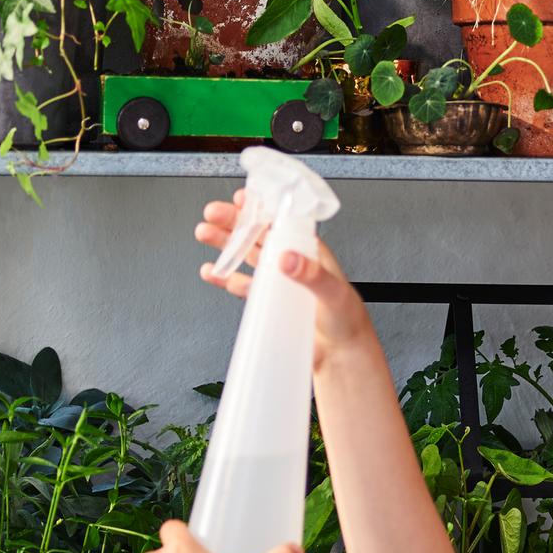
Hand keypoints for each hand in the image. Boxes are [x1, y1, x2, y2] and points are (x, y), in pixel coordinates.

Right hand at [195, 191, 373, 370]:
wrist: (341, 354)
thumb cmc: (347, 320)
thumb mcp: (333, 293)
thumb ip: (312, 275)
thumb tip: (287, 259)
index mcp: (310, 251)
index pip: (282, 222)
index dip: (261, 208)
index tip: (243, 198)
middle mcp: (292, 261)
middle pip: (258, 234)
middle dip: (234, 222)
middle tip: (213, 214)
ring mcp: (278, 281)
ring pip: (246, 255)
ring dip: (226, 244)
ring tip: (205, 233)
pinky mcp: (269, 301)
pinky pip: (243, 286)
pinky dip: (225, 278)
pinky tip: (212, 271)